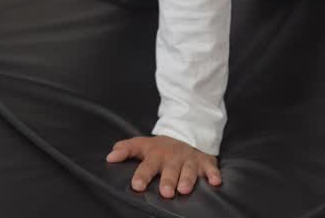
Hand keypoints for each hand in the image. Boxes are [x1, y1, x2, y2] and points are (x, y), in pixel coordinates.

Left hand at [106, 135, 222, 197]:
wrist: (188, 132)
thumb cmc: (162, 146)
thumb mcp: (143, 144)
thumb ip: (126, 149)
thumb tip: (109, 157)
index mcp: (156, 155)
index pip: (147, 165)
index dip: (142, 175)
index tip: (136, 185)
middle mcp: (173, 158)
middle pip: (170, 170)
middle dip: (168, 181)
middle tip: (165, 192)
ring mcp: (190, 160)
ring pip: (189, 171)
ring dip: (187, 179)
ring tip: (184, 189)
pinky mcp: (205, 162)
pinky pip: (211, 168)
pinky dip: (213, 174)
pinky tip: (215, 182)